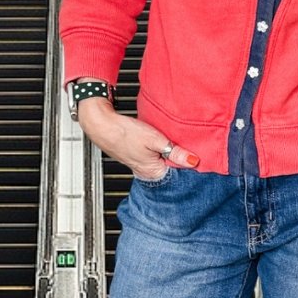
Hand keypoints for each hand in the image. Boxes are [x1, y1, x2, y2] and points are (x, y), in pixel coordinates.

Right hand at [76, 97, 199, 178]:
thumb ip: (176, 152)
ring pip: (163, 160)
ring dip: (169, 151)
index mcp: (154, 173)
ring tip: (170, 140)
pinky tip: (159, 139)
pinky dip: (160, 148)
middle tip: (184, 144)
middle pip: (172, 167)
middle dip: (180, 156)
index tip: (196, 151)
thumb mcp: (155, 140)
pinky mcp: (137, 157)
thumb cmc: (125, 133)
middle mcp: (147, 173)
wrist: (102, 125)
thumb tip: (193, 161)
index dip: (188, 160)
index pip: (179, 172)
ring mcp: (141, 165)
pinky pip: (155, 155)